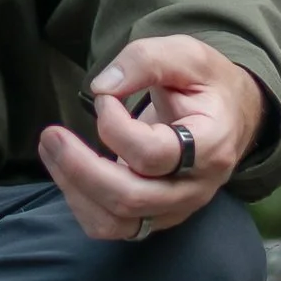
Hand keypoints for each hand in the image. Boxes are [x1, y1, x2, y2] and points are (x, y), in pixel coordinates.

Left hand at [38, 32, 267, 241]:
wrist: (229, 116)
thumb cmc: (206, 83)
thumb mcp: (186, 54)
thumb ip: (145, 60)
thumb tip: (102, 87)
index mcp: (210, 145)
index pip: (155, 155)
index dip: (117, 128)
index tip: (104, 98)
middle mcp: (194, 187)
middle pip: (131, 197)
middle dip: (80, 168)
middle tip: (50, 135)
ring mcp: (175, 207)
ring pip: (118, 220)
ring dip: (74, 188)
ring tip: (50, 149)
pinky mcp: (154, 215)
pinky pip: (111, 226)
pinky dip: (80, 203)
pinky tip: (66, 170)